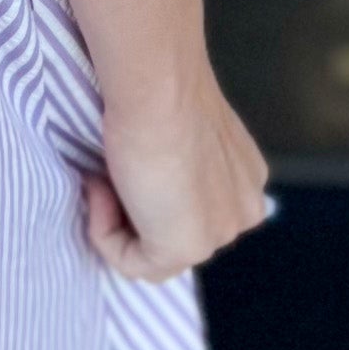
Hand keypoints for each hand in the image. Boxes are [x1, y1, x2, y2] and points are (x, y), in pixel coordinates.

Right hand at [84, 68, 272, 281]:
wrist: (159, 86)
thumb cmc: (159, 90)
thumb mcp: (179, 127)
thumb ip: (179, 159)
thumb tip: (143, 176)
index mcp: (247, 179)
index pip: (196, 209)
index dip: (149, 192)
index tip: (125, 160)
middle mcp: (244, 210)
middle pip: (176, 233)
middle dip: (135, 210)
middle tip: (107, 171)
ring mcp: (219, 233)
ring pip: (153, 253)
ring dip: (116, 219)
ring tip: (103, 176)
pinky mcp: (185, 249)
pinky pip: (132, 263)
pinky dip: (104, 232)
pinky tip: (101, 189)